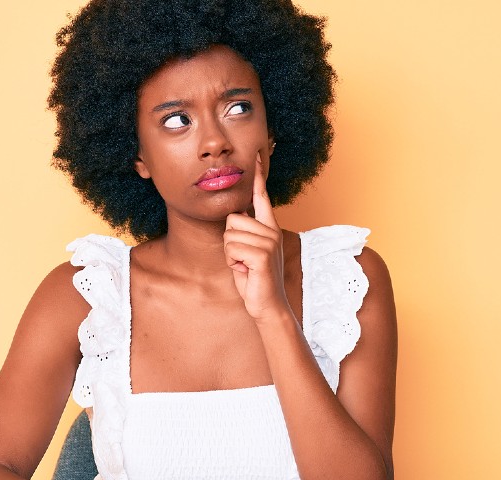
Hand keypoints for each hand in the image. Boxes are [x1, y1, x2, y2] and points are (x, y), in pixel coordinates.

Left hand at [224, 152, 289, 321]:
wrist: (267, 305)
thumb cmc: (255, 278)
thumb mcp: (247, 251)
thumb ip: (244, 232)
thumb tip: (234, 215)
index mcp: (269, 227)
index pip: (261, 197)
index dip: (258, 176)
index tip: (257, 155)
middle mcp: (271, 230)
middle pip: (232, 220)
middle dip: (230, 242)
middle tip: (244, 259)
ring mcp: (269, 242)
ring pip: (229, 235)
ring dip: (231, 255)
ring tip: (246, 266)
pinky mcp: (262, 255)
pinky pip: (232, 249)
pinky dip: (233, 263)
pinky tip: (246, 271)